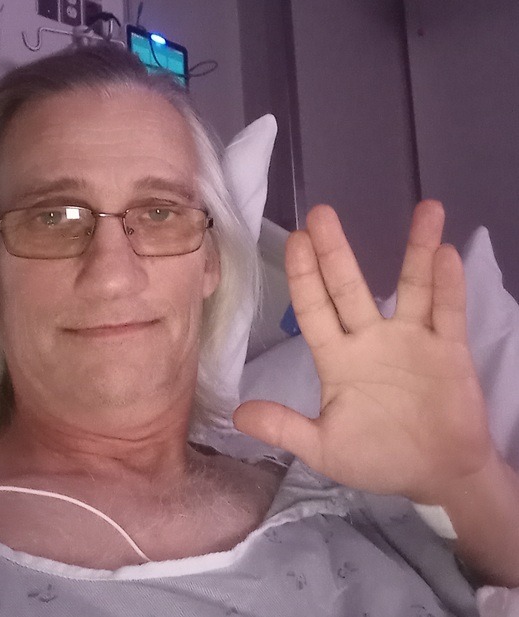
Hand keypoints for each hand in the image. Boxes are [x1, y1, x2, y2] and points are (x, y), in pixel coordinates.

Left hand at [234, 201, 493, 503]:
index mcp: (337, 358)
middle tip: (321, 213)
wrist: (439, 477)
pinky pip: (448, 311)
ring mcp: (411, 338)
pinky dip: (448, 285)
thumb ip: (285, 428)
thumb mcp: (325, 449)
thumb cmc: (379, 458)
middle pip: (349, 286)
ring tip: (425, 209)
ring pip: (411, 285)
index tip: (295, 239)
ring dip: (416, 249)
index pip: (314, 308)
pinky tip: (446, 254)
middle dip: (335, 251)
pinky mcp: (448, 348)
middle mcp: (370, 338)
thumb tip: (237, 415)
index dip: (304, 275)